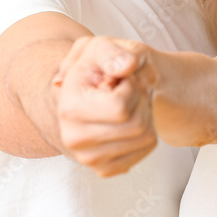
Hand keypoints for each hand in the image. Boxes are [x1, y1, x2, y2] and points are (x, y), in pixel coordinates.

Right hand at [54, 36, 156, 176]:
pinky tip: (129, 117)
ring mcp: (89, 159)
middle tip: (129, 87)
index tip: (120, 78)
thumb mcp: (101, 47)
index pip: (121, 107)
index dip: (131, 86)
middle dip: (141, 98)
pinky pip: (147, 149)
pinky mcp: (106, 169)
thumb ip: (112, 52)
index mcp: (69, 109)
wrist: (90, 88)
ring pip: (146, 137)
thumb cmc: (96, 67)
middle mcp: (74, 140)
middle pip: (137, 125)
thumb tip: (126, 66)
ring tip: (129, 100)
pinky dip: (146, 129)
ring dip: (145, 112)